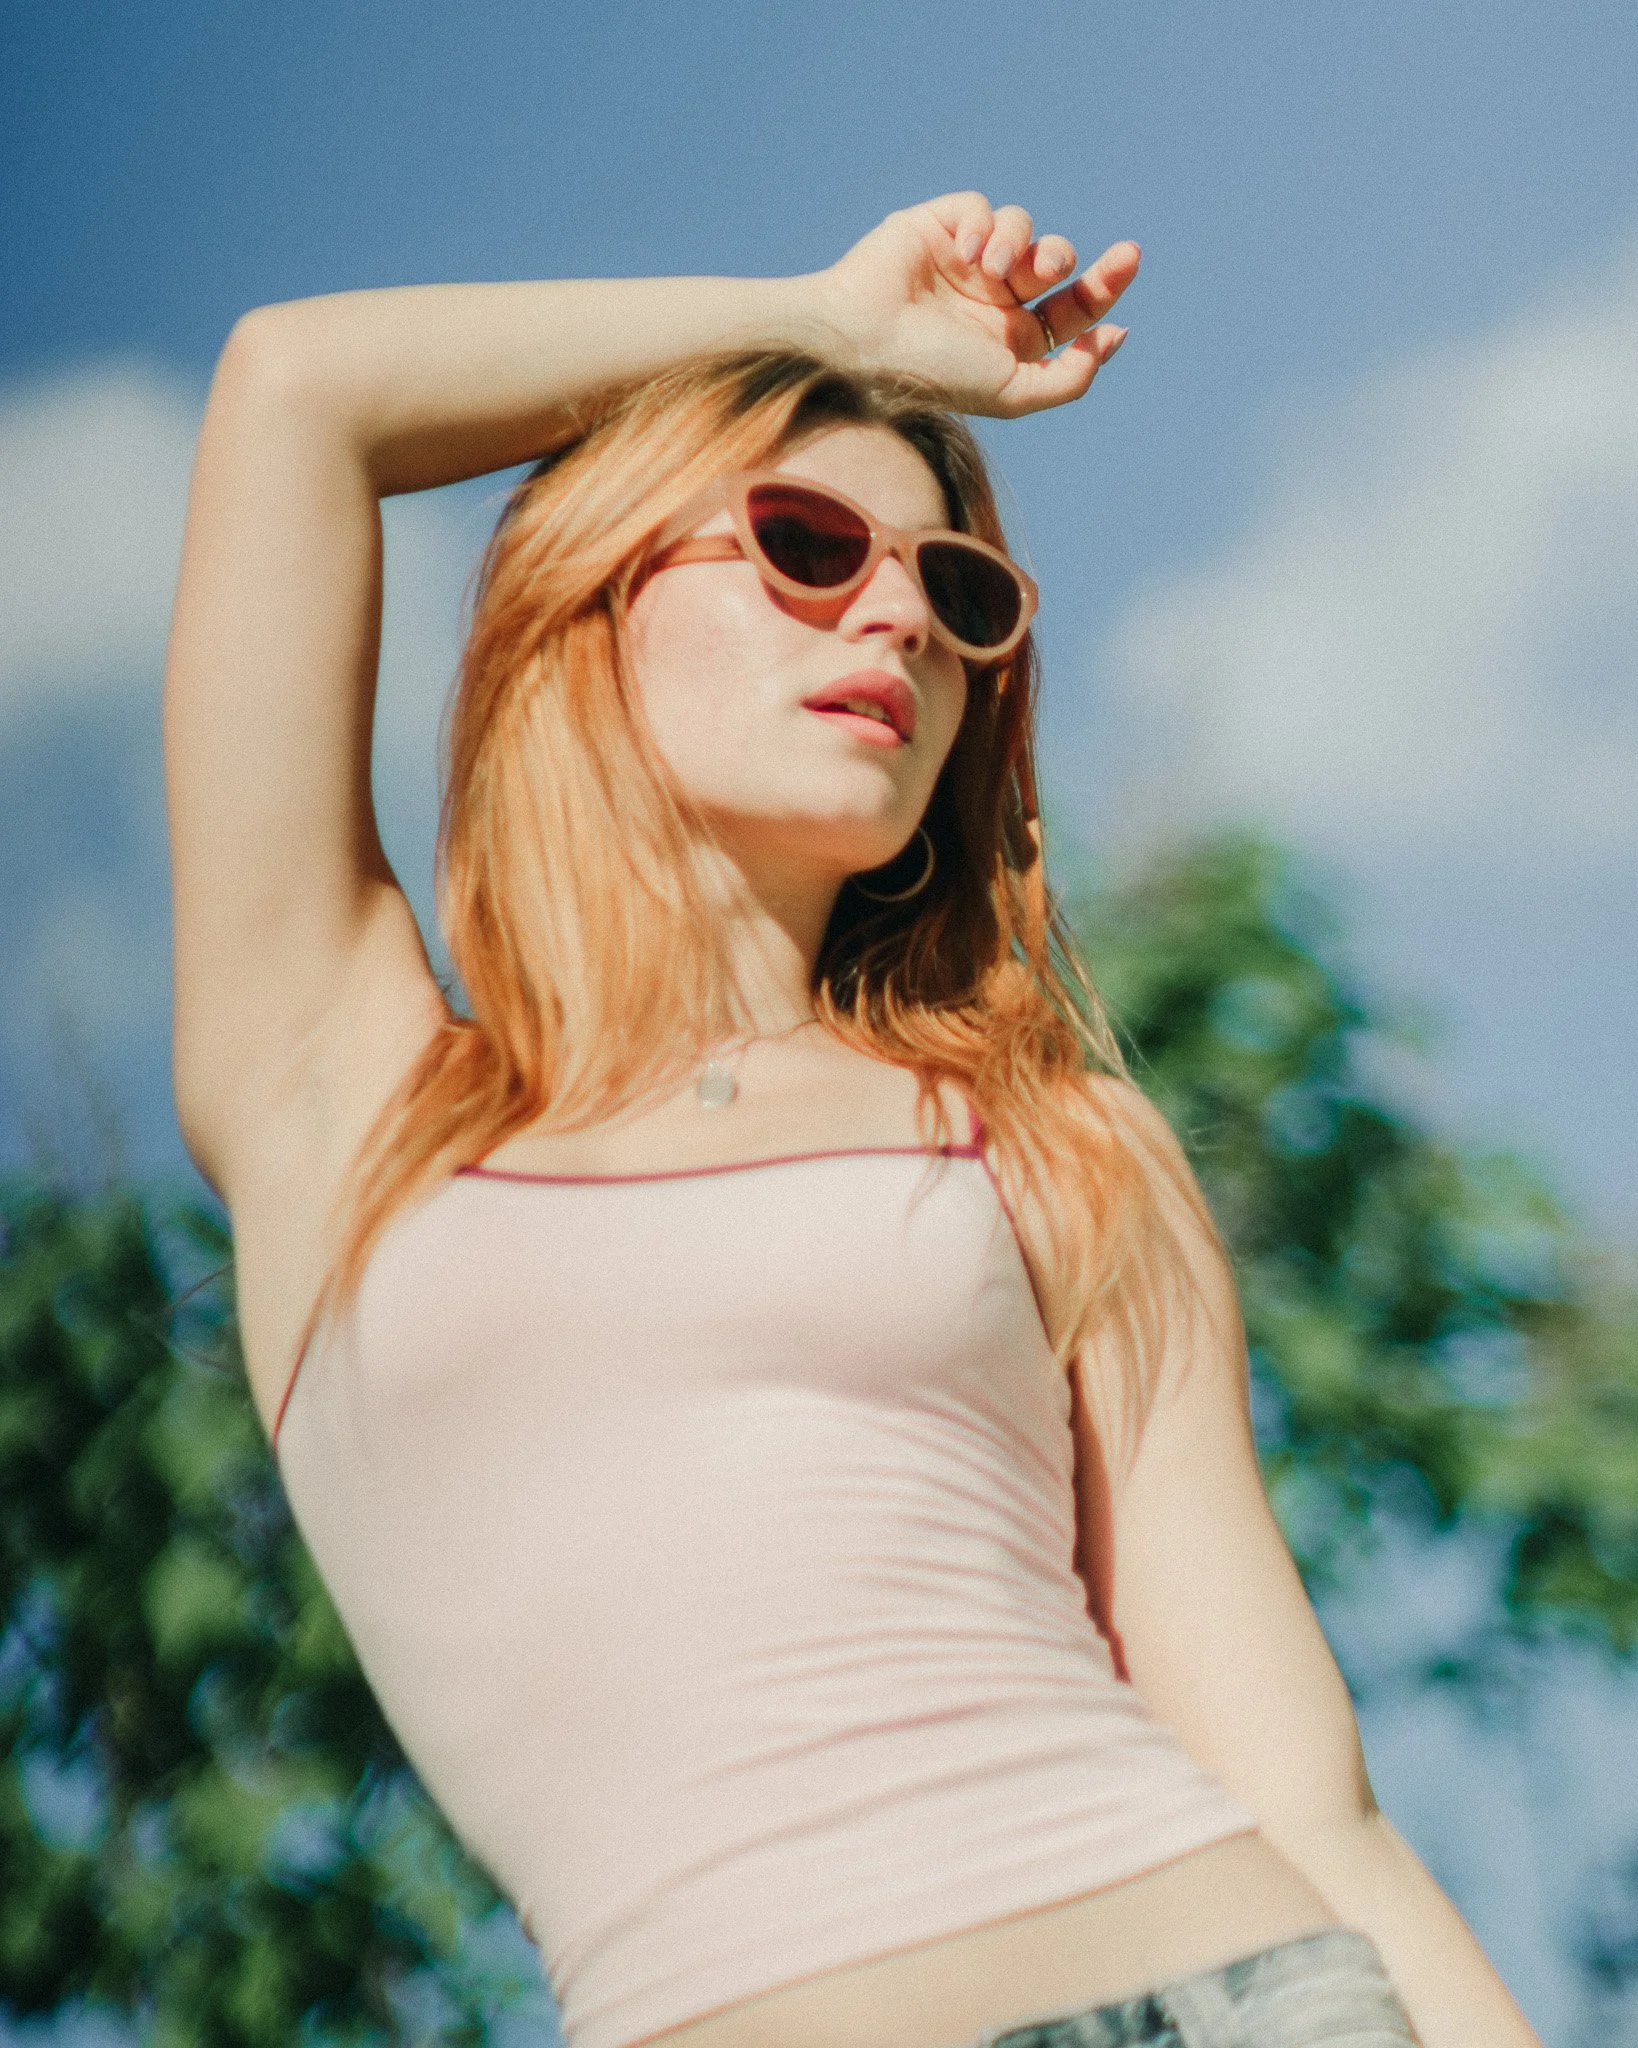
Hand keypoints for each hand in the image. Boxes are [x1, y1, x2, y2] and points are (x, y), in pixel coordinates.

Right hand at [812, 194, 1138, 418]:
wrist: (863, 345)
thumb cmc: (933, 376)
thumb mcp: (1012, 392)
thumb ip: (1069, 378)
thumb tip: (1111, 338)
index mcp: (1010, 341)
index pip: (1072, 309)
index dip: (1104, 288)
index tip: (1125, 266)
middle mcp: (991, 301)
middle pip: (1056, 264)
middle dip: (1068, 259)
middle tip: (1052, 267)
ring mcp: (965, 263)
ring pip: (1023, 230)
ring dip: (1019, 245)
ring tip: (990, 270)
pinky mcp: (938, 228)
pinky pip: (980, 209)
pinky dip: (981, 226)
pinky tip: (963, 254)